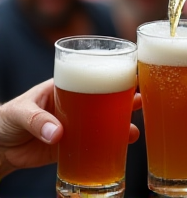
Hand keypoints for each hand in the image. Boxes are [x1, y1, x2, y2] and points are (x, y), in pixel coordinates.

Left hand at [0, 80, 139, 178]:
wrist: (1, 147)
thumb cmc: (8, 118)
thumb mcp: (20, 111)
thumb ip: (36, 120)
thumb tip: (58, 134)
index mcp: (66, 85)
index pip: (92, 73)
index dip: (111, 72)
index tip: (131, 73)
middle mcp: (77, 102)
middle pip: (105, 96)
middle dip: (124, 96)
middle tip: (140, 99)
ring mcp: (77, 123)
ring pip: (105, 120)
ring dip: (121, 122)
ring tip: (133, 129)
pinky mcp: (74, 142)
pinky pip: (96, 142)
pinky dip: (110, 144)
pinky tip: (120, 146)